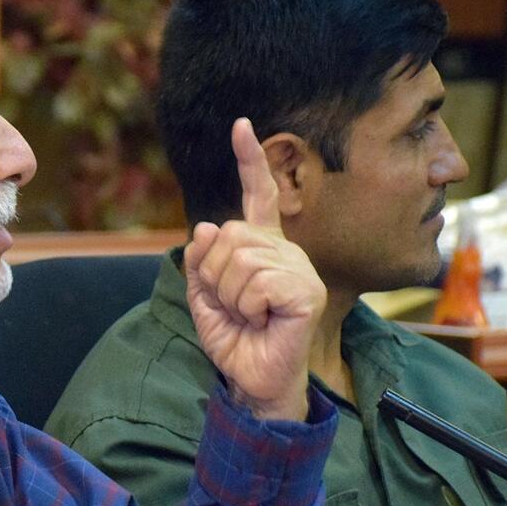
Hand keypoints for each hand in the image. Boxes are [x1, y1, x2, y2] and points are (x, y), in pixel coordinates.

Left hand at [184, 118, 325, 420]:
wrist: (252, 380)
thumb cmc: (234, 340)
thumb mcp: (203, 297)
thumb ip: (200, 261)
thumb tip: (206, 226)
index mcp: (262, 248)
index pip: (257, 196)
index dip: (249, 161)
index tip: (241, 125)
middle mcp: (286, 251)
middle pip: (229, 234)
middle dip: (214, 275)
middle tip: (233, 306)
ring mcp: (299, 269)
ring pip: (240, 259)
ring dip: (229, 295)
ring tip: (248, 316)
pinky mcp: (305, 291)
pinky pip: (256, 282)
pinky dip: (246, 306)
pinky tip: (263, 321)